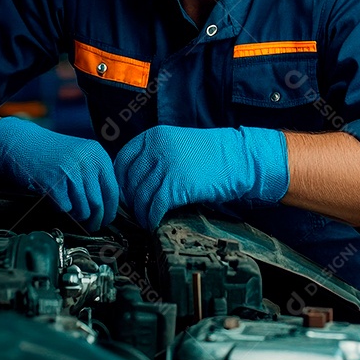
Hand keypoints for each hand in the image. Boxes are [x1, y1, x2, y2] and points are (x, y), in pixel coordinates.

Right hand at [0, 117, 118, 230]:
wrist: (20, 142)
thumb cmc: (50, 152)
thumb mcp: (80, 155)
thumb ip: (95, 175)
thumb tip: (109, 205)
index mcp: (97, 154)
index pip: (113, 191)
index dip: (110, 210)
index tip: (106, 220)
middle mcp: (86, 161)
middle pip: (98, 204)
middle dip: (95, 220)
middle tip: (91, 225)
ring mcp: (70, 171)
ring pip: (83, 210)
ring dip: (76, 216)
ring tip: (68, 207)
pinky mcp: (52, 182)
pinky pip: (64, 208)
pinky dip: (60, 209)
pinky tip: (55, 199)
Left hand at [114, 124, 288, 228]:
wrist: (238, 158)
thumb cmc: (210, 155)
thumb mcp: (177, 144)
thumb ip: (154, 156)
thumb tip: (131, 183)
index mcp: (154, 135)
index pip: (122, 160)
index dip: (120, 180)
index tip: (124, 193)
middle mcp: (156, 148)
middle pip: (129, 180)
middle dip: (130, 200)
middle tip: (134, 211)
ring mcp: (166, 166)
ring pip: (140, 196)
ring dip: (140, 213)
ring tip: (145, 220)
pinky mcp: (176, 185)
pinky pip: (154, 207)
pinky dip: (151, 218)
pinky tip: (154, 223)